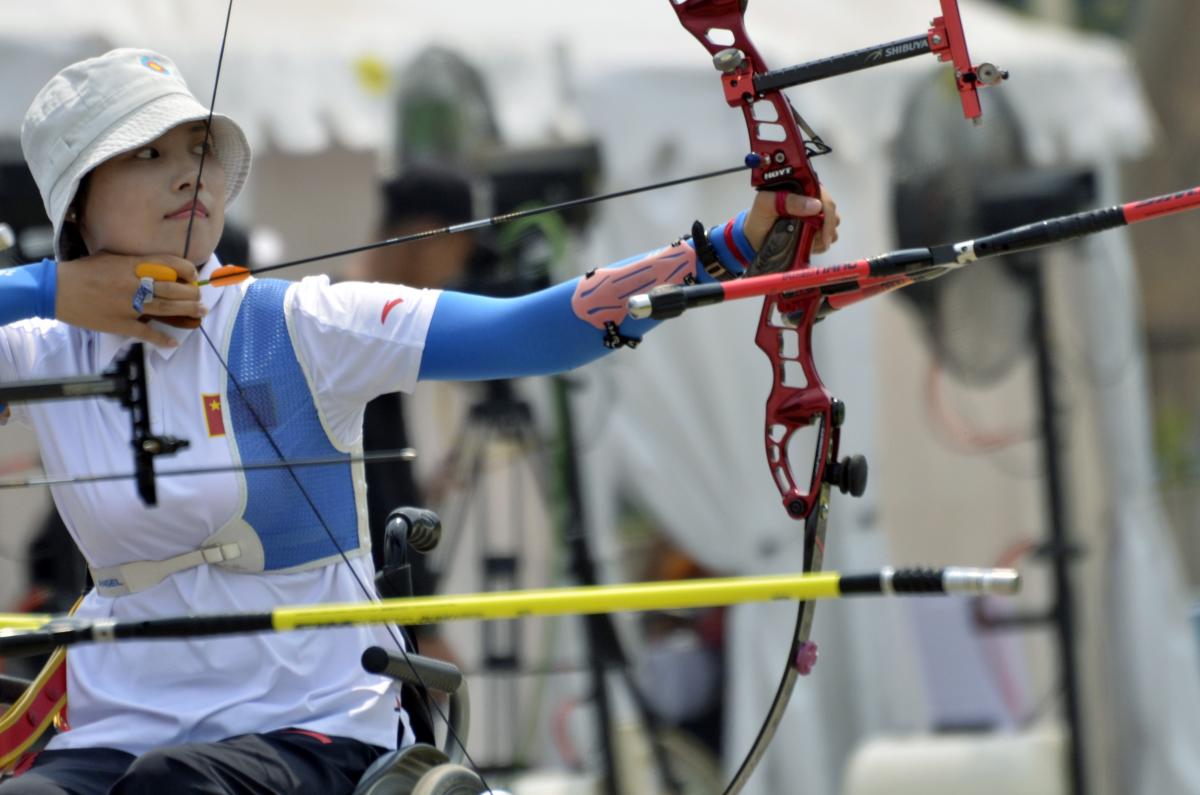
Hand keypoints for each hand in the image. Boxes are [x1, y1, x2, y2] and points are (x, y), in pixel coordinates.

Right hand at [55, 253, 204, 346]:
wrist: (56, 289)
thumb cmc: (84, 271)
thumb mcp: (112, 258)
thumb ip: (136, 261)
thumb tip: (160, 265)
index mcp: (132, 264)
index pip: (170, 264)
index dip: (187, 271)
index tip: (192, 276)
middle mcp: (134, 283)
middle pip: (173, 289)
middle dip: (191, 294)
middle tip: (200, 298)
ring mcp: (128, 305)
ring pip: (165, 309)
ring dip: (187, 312)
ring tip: (200, 312)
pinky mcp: (120, 324)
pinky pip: (146, 333)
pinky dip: (162, 338)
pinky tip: (174, 342)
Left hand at [743, 186, 839, 255]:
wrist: (754, 237)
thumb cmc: (759, 217)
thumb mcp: (766, 204)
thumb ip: (787, 201)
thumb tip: (815, 205)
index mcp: (802, 187)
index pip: (824, 196)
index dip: (826, 213)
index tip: (822, 231)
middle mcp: (811, 199)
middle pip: (831, 211)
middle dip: (825, 228)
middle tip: (815, 241)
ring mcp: (815, 215)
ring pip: (832, 225)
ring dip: (822, 237)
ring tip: (806, 242)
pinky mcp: (815, 229)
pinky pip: (828, 237)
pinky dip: (820, 244)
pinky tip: (808, 245)